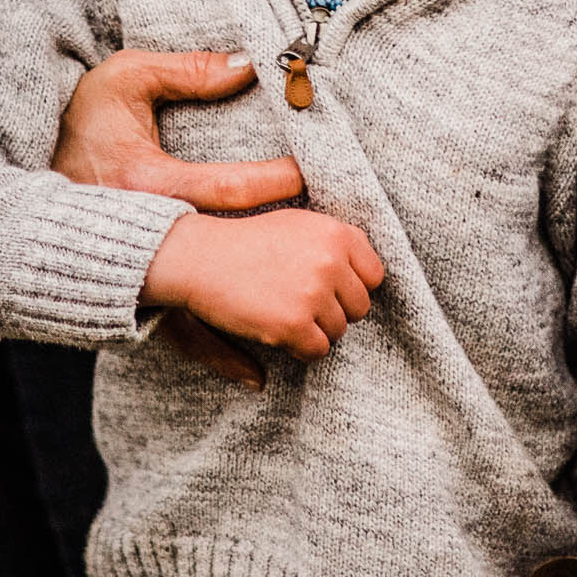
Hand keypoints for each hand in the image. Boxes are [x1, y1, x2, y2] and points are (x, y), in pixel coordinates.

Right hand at [55, 47, 307, 389]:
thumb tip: (244, 65)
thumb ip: (186, 72)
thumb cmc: (78, 120)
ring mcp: (143, 270)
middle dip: (285, 252)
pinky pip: (185, 332)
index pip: (225, 188)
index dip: (271, 181)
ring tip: (318, 322)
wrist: (24, 172)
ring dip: (264, 316)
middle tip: (336, 255)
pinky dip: (221, 354)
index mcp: (147, 182)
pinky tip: (256, 374)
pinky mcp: (140, 291)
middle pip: (232, 251)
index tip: (307, 172)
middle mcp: (147, 234)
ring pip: (212, 307)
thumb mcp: (124, 81)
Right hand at [141, 208, 384, 358]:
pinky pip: (318, 351)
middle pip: (360, 307)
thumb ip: (336, 244)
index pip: (374, 275)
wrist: (201, 258)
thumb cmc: (249, 241)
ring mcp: (313, 293)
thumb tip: (371, 278)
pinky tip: (279, 332)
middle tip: (302, 304)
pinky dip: (301, 349)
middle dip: (335, 311)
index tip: (330, 288)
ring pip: (339, 331)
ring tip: (285, 312)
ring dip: (316, 330)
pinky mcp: (294, 324)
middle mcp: (331, 261)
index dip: (352, 286)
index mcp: (336, 232)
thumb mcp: (299, 224)